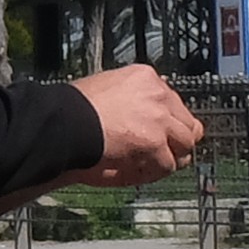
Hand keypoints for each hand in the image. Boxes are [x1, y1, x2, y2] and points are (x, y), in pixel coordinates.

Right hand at [72, 67, 204, 178]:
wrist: (61, 122)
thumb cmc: (70, 109)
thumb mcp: (103, 88)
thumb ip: (126, 97)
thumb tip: (135, 116)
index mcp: (144, 76)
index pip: (173, 100)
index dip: (167, 119)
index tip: (159, 130)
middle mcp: (157, 94)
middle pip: (187, 122)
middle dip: (176, 139)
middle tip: (163, 152)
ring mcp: (159, 118)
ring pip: (184, 144)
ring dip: (170, 156)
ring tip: (150, 164)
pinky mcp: (155, 142)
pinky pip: (167, 164)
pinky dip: (154, 171)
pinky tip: (138, 171)